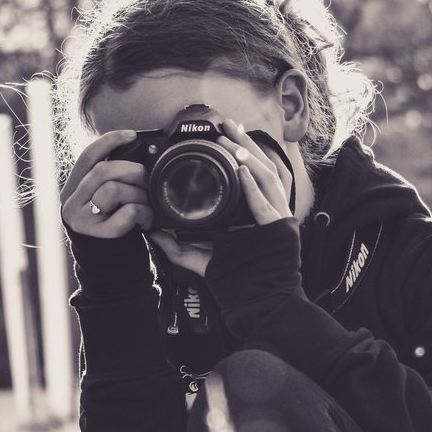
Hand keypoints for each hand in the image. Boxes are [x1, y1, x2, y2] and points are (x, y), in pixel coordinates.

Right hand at [60, 130, 154, 238]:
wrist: (108, 262)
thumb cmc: (111, 224)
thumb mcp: (102, 198)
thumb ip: (108, 178)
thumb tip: (135, 149)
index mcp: (72, 188)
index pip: (87, 157)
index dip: (109, 141)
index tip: (132, 135)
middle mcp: (71, 202)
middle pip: (103, 170)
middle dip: (133, 171)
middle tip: (147, 182)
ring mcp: (83, 219)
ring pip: (115, 189)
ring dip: (140, 195)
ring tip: (147, 205)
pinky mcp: (100, 234)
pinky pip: (128, 212)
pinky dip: (144, 214)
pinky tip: (146, 221)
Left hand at [147, 119, 292, 276]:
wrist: (263, 307)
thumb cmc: (240, 285)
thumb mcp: (204, 261)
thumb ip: (179, 247)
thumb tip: (153, 232)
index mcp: (259, 216)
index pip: (255, 176)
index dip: (244, 153)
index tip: (227, 135)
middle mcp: (272, 214)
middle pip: (264, 169)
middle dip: (247, 144)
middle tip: (229, 124)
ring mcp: (277, 222)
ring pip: (268, 179)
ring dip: (250, 157)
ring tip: (232, 140)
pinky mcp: (279, 233)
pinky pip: (265, 205)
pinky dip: (253, 186)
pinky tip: (240, 170)